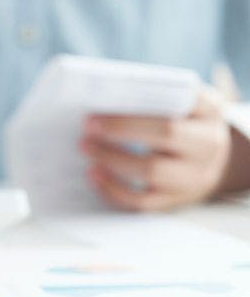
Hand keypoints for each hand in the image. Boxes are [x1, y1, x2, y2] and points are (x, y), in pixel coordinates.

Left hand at [80, 89, 233, 210]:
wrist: (209, 160)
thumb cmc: (182, 121)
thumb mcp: (180, 102)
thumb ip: (153, 95)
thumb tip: (106, 96)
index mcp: (208, 112)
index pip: (178, 100)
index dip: (144, 99)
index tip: (105, 103)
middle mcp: (207, 145)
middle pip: (166, 134)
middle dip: (122, 129)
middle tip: (87, 126)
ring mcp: (194, 176)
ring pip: (153, 171)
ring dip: (113, 159)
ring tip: (85, 147)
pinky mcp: (174, 200)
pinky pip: (143, 201)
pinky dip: (114, 190)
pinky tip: (93, 175)